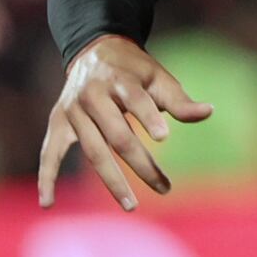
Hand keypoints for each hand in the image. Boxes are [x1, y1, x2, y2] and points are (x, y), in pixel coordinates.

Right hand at [38, 35, 211, 210]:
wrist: (95, 51)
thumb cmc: (134, 71)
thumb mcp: (158, 78)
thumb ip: (179, 100)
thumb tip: (209, 112)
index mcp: (119, 79)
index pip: (135, 99)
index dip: (149, 117)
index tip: (164, 137)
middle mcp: (92, 95)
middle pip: (116, 134)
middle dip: (141, 163)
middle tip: (164, 187)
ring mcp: (72, 110)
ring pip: (92, 149)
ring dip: (112, 180)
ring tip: (132, 205)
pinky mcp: (59, 123)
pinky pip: (49, 153)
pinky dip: (47, 177)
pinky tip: (48, 204)